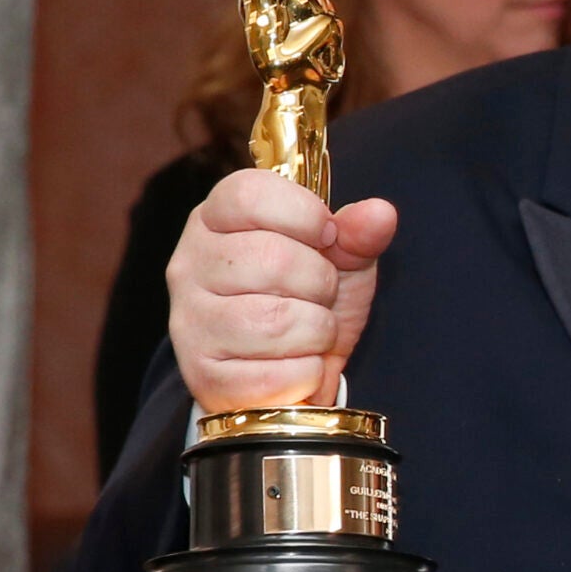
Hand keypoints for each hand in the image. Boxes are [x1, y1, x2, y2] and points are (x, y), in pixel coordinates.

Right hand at [166, 168, 397, 412]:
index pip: (249, 194)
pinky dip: (306, 373)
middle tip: (319, 296)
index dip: (304, 214)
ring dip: (317, 331)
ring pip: (277, 320)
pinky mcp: (203, 375)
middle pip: (272, 258)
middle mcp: (190, 265)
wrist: (289, 377)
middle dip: (321, 283)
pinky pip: (277, 375)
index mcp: (215, 220)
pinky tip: (295, 365)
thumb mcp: (337, 260)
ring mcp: (191, 322)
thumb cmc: (305, 304)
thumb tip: (380, 214)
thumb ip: (357, 233)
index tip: (327, 236)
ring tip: (309, 333)